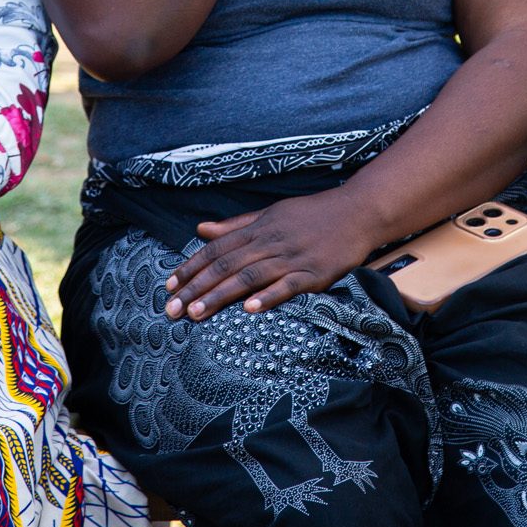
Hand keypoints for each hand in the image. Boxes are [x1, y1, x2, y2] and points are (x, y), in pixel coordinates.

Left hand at [165, 191, 378, 319]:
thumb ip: (235, 226)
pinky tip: (250, 310)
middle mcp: (270, 241)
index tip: (169, 287)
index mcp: (258, 228)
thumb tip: (200, 230)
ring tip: (197, 314)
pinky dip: (268, 297)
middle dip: (196, 288)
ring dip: (221, 296)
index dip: (191, 268)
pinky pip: (288, 286)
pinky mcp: (314, 273)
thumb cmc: (311, 216)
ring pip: (249, 277)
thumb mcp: (270, 215)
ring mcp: (292, 258)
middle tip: (171, 310)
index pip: (216, 249)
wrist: (357, 212)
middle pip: (226, 266)